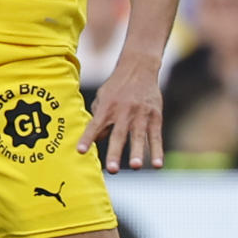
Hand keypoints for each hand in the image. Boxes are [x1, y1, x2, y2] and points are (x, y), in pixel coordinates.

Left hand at [77, 55, 163, 172]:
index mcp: (107, 108)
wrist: (139, 68)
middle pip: (118, 135)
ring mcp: (141, 114)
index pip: (94, 125)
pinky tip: (156, 165)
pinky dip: (156, 151)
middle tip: (112, 169)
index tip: (80, 151)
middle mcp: (123, 112)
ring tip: (134, 167)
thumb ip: (99, 118)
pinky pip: (156, 136)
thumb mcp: (102, 98)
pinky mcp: (155, 116)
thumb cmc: (116, 87)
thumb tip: (97, 140)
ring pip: (138, 137)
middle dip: (115, 153)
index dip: (87, 138)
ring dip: (136, 153)